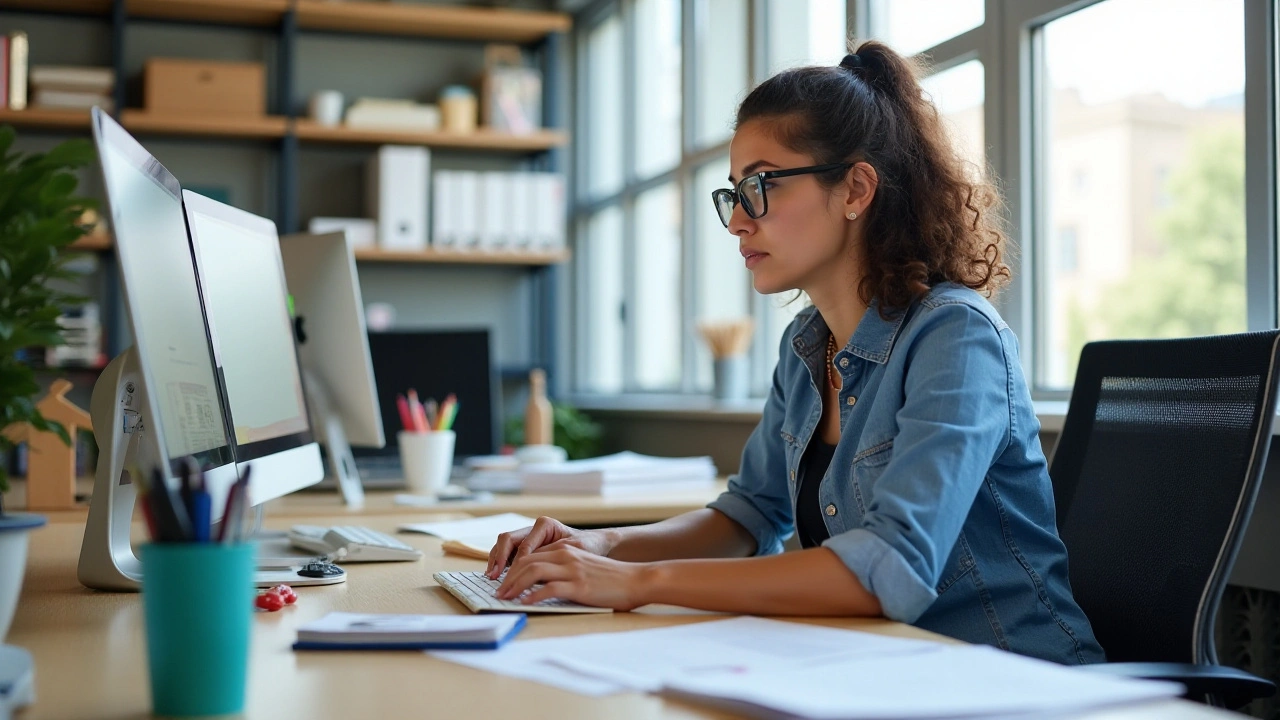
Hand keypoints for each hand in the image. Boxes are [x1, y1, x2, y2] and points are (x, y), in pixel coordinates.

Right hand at [486, 516, 614, 578]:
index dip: (516, 562)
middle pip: (507, 539)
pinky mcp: (525, 548)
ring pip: (503, 545)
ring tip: (491, 577)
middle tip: (494, 576)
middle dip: (498, 558)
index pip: (524, 544)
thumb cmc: (587, 545)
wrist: (594, 545)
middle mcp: (533, 529)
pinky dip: (500, 564)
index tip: (512, 578)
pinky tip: (498, 577)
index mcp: (544, 525)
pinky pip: (507, 553)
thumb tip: (535, 568)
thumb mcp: (575, 550)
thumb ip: (554, 556)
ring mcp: (527, 538)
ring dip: (496, 560)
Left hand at [495, 545, 650, 610]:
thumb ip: (565, 570)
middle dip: (508, 578)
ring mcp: (572, 570)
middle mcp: (566, 556)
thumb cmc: (611, 579)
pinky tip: (524, 603)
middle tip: (498, 592)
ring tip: (505, 598)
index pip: (531, 556)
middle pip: (527, 562)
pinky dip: (532, 596)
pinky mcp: (579, 586)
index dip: (513, 569)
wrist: (636, 579)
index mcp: (566, 551)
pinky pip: (548, 589)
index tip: (503, 582)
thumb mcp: (584, 567)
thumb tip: (540, 584)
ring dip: (514, 586)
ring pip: (533, 573)